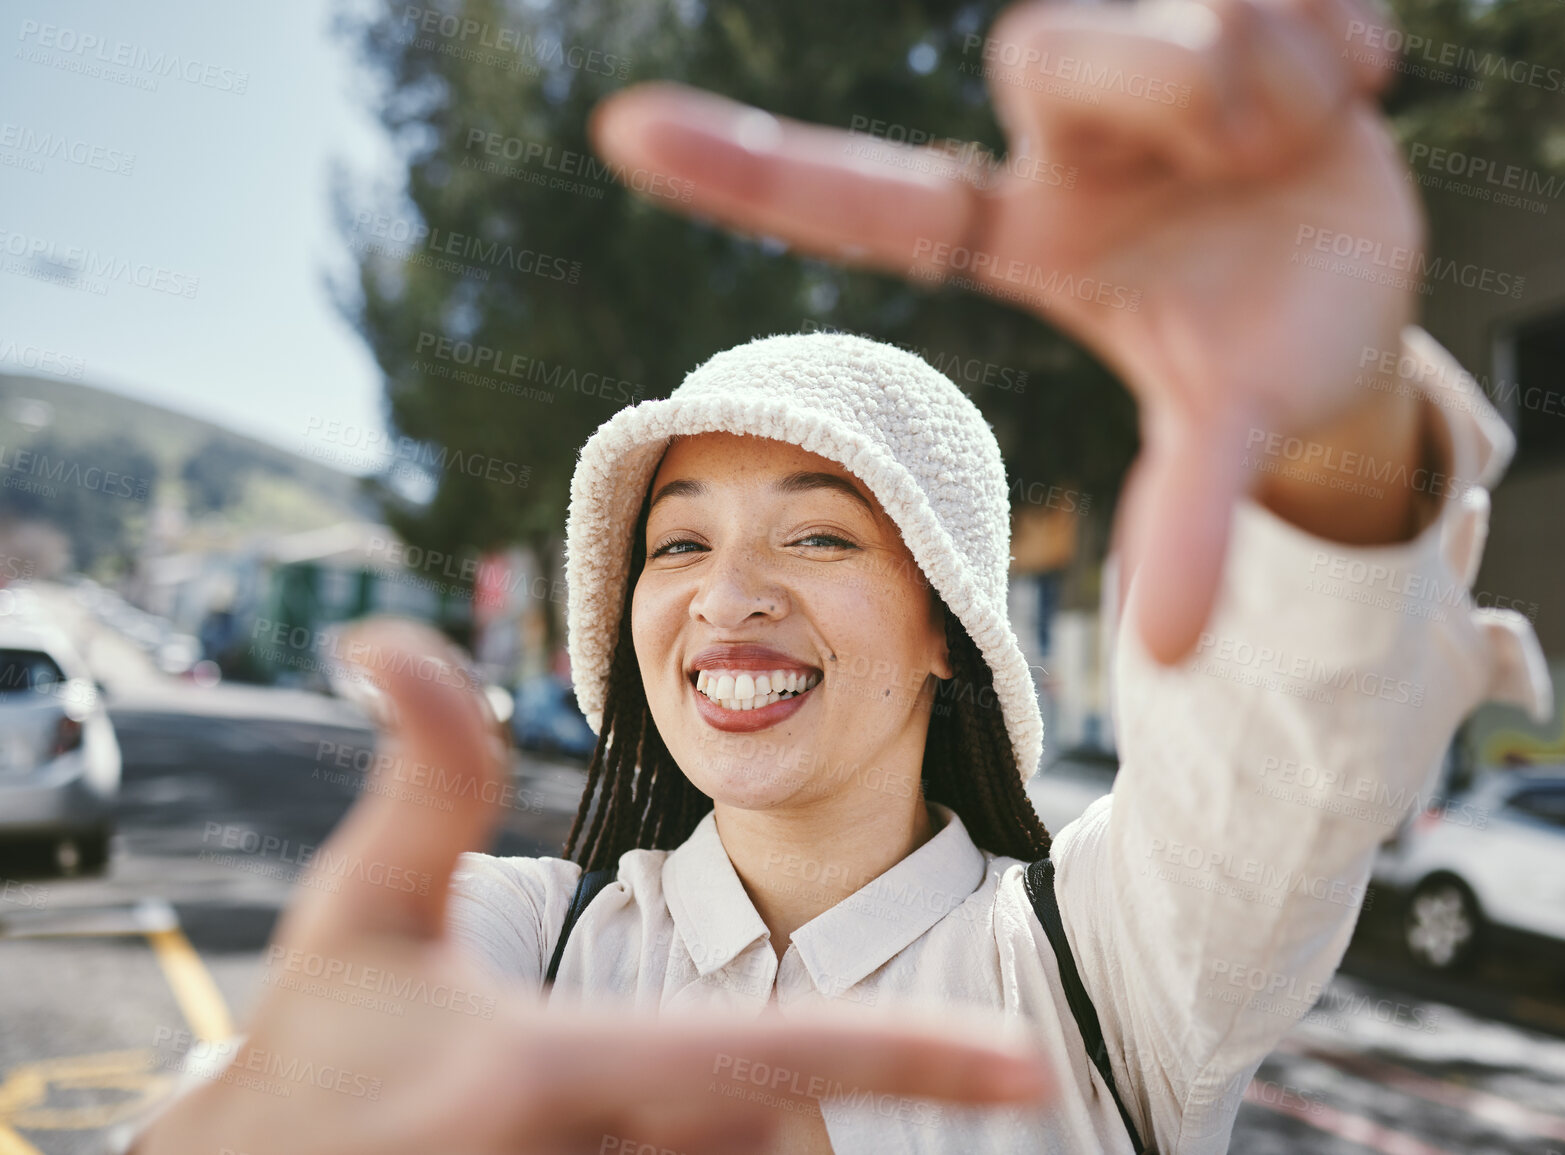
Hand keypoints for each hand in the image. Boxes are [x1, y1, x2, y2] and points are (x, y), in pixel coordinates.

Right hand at [131, 620, 1051, 1154]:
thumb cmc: (312, 1058)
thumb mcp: (361, 913)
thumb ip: (424, 778)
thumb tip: (398, 632)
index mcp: (549, 1074)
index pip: (766, 1058)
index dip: (907, 1056)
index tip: (1028, 1065)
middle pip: (765, 1127)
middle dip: (737, 1090)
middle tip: (596, 1078)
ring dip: (700, 1134)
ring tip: (572, 1117)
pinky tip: (591, 1140)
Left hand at [588, 0, 1423, 663]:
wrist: (1361, 281)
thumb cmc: (1262, 354)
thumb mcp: (1224, 431)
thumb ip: (1187, 519)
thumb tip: (1172, 651)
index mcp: (1022, 233)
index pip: (857, 200)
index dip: (744, 170)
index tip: (620, 133)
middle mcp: (1054, 131)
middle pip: (1043, 53)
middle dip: (1175, 96)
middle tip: (1262, 151)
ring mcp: (1129, 50)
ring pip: (1169, 10)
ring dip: (1271, 80)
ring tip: (1302, 138)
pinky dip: (1333, 28)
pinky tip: (1350, 84)